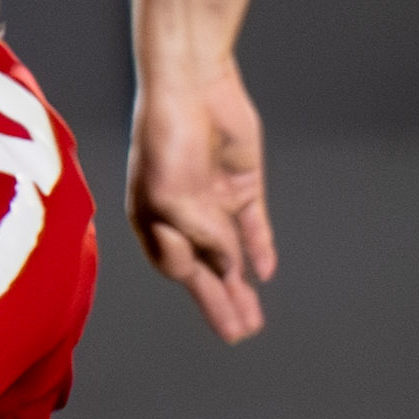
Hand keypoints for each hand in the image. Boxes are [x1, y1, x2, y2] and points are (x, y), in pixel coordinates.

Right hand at [124, 38, 276, 343]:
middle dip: (221, 303)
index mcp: (154, 221)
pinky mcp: (242, 185)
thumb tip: (230, 268)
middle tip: (240, 333)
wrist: (190, 85)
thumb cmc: (164, 138)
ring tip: (252, 318)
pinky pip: (253, 225)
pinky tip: (265, 273)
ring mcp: (214, 201)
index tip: (216, 288)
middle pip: (205, 270)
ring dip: (240, 285)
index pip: (178, 266)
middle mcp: (183, 216)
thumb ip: (202, 237)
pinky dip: (260, 248)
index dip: (197, 282)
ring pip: (230, 254)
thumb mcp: (173, 197)